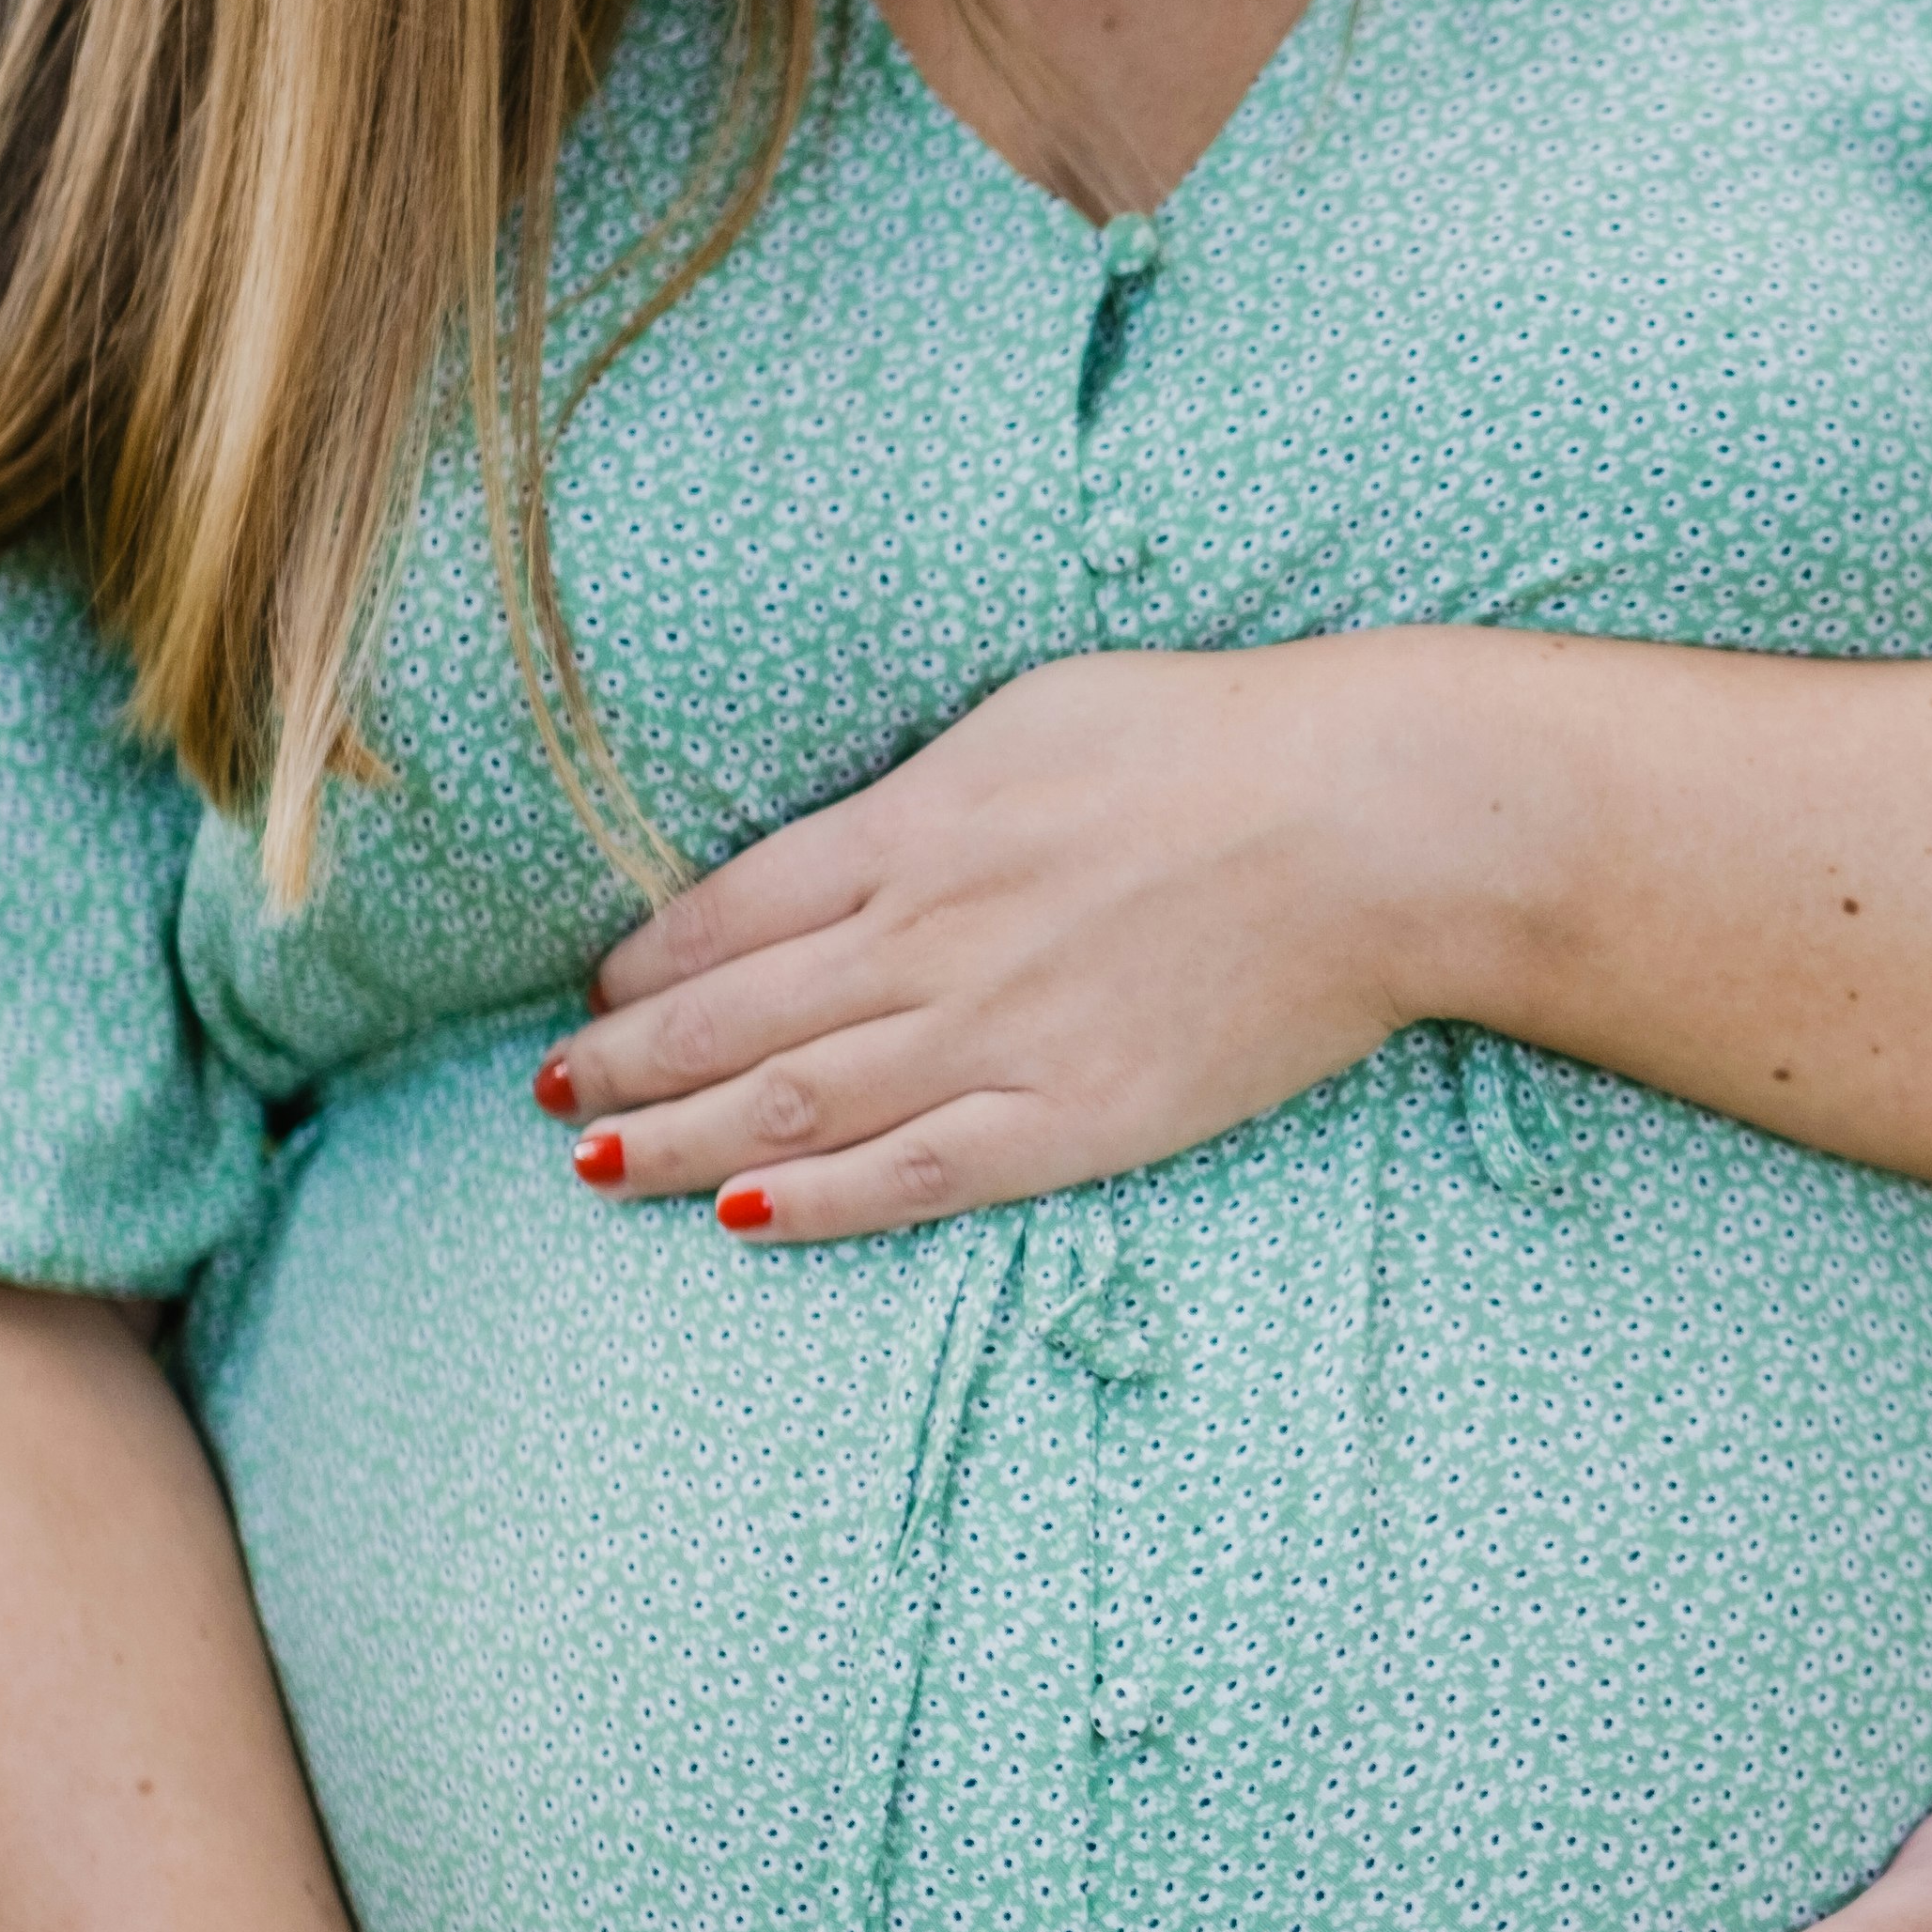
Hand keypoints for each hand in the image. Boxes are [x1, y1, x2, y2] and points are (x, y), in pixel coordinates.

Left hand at [542, 635, 1511, 1239]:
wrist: (1374, 827)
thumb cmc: (1217, 745)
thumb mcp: (1034, 715)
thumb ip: (924, 791)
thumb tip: (850, 837)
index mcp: (912, 828)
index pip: (727, 913)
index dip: (645, 966)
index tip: (598, 997)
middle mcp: (926, 940)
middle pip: (731, 1020)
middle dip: (627, 1063)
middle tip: (557, 1095)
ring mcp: (996, 1037)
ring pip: (793, 1106)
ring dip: (679, 1140)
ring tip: (599, 1164)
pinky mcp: (1076, 1117)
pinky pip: (917, 1172)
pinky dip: (818, 1199)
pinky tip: (742, 1216)